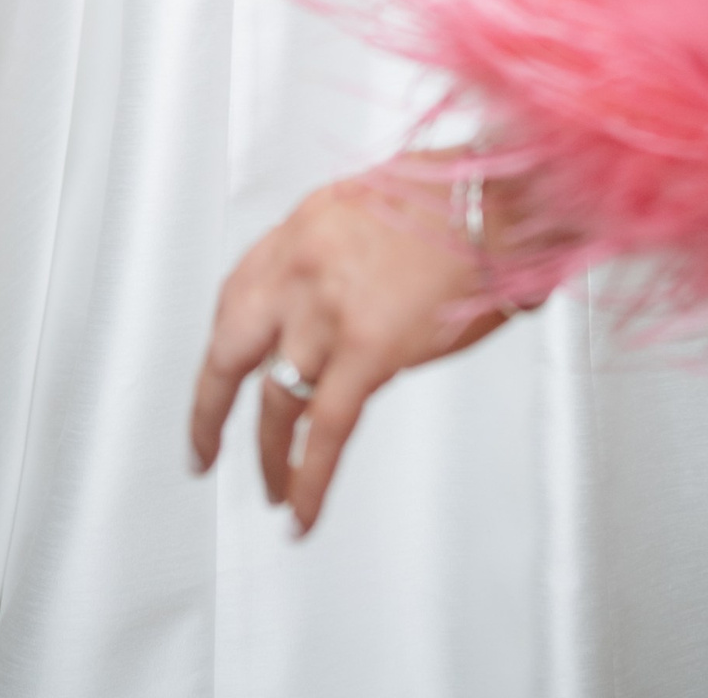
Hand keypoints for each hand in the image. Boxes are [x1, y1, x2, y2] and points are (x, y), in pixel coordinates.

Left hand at [190, 164, 511, 532]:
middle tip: (204, 446)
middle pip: (230, 349)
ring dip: (269, 455)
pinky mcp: (368, 351)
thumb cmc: (457, 197)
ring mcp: (329, 311)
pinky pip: (325, 432)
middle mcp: (302, 267)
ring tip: (272, 488)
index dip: (225, 341)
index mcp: (303, 227)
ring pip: (276, 400)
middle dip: (210, 408)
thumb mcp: (372, 202)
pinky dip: (308, 480)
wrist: (503, 203)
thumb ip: (337, 250)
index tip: (220, 371)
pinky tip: (300, 511)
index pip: (237, 291)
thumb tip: (333, 295)